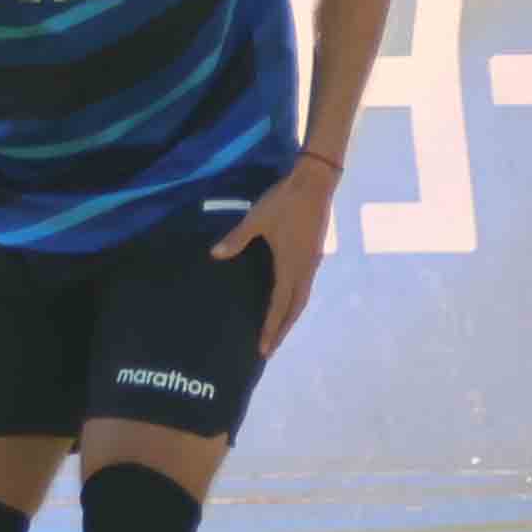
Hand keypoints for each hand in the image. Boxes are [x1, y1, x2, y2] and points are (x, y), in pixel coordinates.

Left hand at [212, 154, 343, 361]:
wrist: (315, 183)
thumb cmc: (285, 202)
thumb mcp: (257, 219)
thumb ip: (237, 239)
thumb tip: (215, 255)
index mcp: (291, 265)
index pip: (280, 305)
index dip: (271, 328)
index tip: (263, 348)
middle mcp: (304, 269)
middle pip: (295, 307)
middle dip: (282, 329)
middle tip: (269, 349)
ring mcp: (311, 262)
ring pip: (302, 297)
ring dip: (290, 316)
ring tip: (279, 330)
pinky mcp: (312, 253)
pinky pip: (304, 285)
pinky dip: (295, 300)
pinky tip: (287, 298)